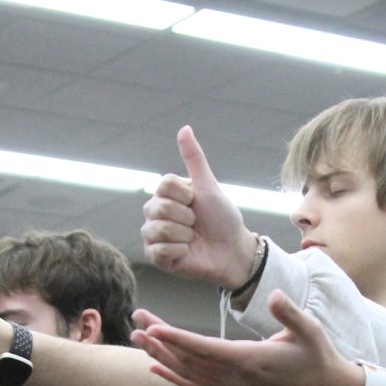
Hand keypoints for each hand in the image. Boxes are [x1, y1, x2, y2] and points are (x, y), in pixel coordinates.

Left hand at [131, 290, 366, 385]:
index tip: (152, 327)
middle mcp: (235, 379)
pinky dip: (174, 377)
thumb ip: (289, 313)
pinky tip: (155, 367)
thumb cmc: (318, 357)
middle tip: (136, 317)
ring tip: (136, 338)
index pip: (204, 348)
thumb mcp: (310, 330)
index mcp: (250, 361)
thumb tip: (275, 295)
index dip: (176, 338)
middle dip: (159, 339)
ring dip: (161, 355)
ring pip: (188, 373)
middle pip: (188, 359)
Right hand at [142, 126, 259, 288]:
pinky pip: (159, 250)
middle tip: (196, 224)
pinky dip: (180, 251)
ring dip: (184, 235)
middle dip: (187, 217)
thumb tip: (185, 128)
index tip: (197, 203)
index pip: (164, 185)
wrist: (232, 250)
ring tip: (192, 238)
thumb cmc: (222, 219)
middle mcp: (154, 213)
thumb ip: (194, 159)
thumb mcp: (209, 186)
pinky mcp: (156, 257)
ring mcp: (153, 236)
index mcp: (164, 194)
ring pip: (159, 229)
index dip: (187, 195)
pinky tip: (187, 252)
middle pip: (160, 207)